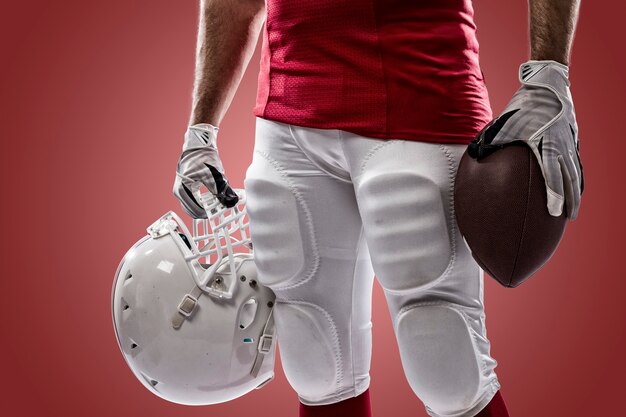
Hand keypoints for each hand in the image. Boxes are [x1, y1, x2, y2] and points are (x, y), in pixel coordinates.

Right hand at [173, 123, 238, 217]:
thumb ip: (223, 191)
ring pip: (191, 206)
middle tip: (218, 211)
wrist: (198, 144)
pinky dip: (200, 202)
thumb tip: (231, 202)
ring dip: (203, 208)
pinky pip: (191, 199)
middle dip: (205, 212)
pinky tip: (210, 200)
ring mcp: (179, 188)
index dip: (209, 213)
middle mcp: (178, 190)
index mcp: (183, 189)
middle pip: (192, 210)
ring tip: (215, 205)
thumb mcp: (216, 176)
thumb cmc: (204, 157)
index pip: (195, 210)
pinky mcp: (183, 186)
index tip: (219, 212)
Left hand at [468, 60, 583, 218]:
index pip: (553, 175)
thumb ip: (489, 141)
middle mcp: (560, 145)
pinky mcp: (572, 140)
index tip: (554, 212)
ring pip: (575, 173)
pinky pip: (576, 164)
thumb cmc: (521, 106)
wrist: (546, 85)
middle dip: (569, 200)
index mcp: (544, 144)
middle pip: (568, 179)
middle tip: (566, 218)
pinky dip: (576, 178)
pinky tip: (573, 190)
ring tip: (572, 210)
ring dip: (574, 192)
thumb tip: (473, 155)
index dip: (555, 195)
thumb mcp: (503, 124)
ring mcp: (569, 143)